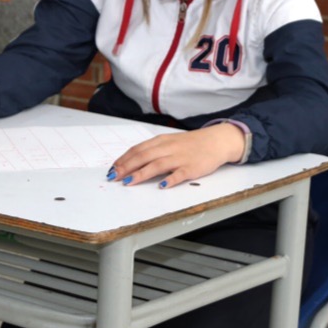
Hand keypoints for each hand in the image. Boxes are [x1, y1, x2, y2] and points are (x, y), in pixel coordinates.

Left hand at [108, 123, 246, 188]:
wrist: (216, 141)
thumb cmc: (190, 144)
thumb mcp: (170, 142)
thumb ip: (153, 150)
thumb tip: (131, 161)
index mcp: (161, 141)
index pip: (138, 150)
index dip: (123, 159)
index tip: (112, 169)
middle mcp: (168, 148)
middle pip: (144, 157)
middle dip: (126, 167)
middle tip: (114, 177)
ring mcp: (180, 158)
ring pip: (157, 165)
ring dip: (142, 173)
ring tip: (129, 182)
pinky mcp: (192, 168)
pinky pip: (179, 174)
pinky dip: (170, 180)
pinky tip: (161, 186)